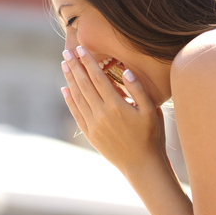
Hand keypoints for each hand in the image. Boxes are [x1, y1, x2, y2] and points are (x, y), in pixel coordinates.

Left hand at [60, 46, 164, 175]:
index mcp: (117, 106)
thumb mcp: (151, 111)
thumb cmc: (151, 136)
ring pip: (77, 97)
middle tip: (66, 52)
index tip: (80, 49)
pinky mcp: (90, 134)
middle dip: (75, 67)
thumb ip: (138, 90)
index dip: (88, 62)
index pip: (98, 78)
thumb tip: (126, 71)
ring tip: (64, 65)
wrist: (142, 165)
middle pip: (84, 85)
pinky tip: (64, 89)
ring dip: (70, 80)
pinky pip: (76, 113)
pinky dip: (69, 100)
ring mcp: (93, 125)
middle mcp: (101, 114)